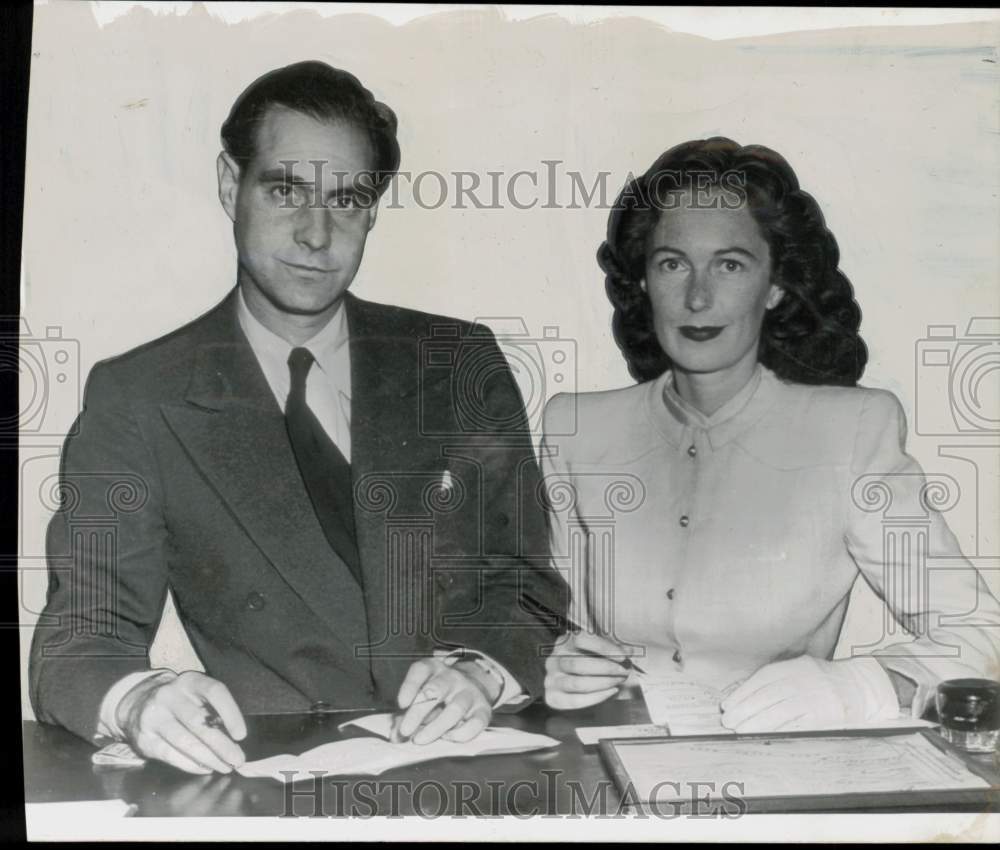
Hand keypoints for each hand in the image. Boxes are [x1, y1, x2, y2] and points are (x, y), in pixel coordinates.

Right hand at [116, 671, 247, 773]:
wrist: (138, 704)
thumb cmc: (181, 701)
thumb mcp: (196, 695)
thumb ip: (214, 711)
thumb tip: (236, 740)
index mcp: (190, 681)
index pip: (215, 691)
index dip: (231, 713)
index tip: (241, 735)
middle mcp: (169, 696)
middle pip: (199, 722)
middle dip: (222, 745)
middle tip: (237, 760)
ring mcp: (154, 717)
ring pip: (185, 742)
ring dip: (209, 758)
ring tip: (224, 767)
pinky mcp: (144, 739)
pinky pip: (171, 755)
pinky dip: (192, 765)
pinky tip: (206, 768)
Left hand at [395, 658, 494, 744]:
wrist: (474, 687)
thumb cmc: (438, 696)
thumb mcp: (420, 698)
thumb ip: (405, 716)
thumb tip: (395, 737)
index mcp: (433, 668)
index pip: (421, 670)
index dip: (410, 686)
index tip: (401, 704)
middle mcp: (452, 677)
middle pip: (436, 690)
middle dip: (418, 711)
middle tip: (405, 731)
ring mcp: (469, 692)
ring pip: (456, 708)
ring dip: (436, 727)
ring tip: (421, 740)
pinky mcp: (483, 710)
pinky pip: (475, 724)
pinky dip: (460, 734)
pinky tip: (447, 738)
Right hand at [544, 630, 631, 709]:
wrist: (568, 682)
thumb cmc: (585, 662)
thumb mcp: (596, 650)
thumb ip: (611, 648)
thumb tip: (630, 651)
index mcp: (564, 642)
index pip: (580, 640)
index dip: (603, 647)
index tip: (622, 656)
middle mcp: (554, 660)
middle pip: (579, 664)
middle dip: (606, 669)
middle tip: (624, 672)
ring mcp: (552, 679)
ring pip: (577, 683)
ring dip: (603, 683)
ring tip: (618, 681)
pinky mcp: (553, 697)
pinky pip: (575, 700)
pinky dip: (596, 697)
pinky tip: (610, 692)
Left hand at [719, 655, 899, 732]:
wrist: (862, 686)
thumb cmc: (822, 681)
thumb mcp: (801, 670)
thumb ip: (777, 679)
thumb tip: (743, 696)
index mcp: (795, 666)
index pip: (762, 679)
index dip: (742, 693)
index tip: (727, 705)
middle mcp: (804, 679)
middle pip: (767, 696)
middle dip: (744, 710)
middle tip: (728, 721)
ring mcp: (816, 697)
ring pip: (779, 711)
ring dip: (756, 723)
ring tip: (740, 731)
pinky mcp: (825, 715)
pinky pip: (797, 724)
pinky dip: (778, 730)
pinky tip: (764, 735)